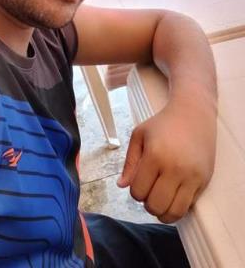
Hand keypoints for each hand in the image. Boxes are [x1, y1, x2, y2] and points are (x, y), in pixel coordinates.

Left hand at [117, 100, 216, 223]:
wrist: (193, 114)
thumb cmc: (163, 124)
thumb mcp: (139, 135)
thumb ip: (129, 162)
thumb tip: (121, 186)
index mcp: (154, 155)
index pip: (138, 191)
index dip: (135, 191)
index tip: (139, 182)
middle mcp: (174, 168)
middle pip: (155, 205)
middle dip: (148, 204)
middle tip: (150, 193)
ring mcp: (191, 176)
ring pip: (174, 212)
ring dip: (163, 211)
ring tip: (161, 199)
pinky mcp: (204, 180)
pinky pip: (189, 206)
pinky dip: (178, 207)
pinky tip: (173, 196)